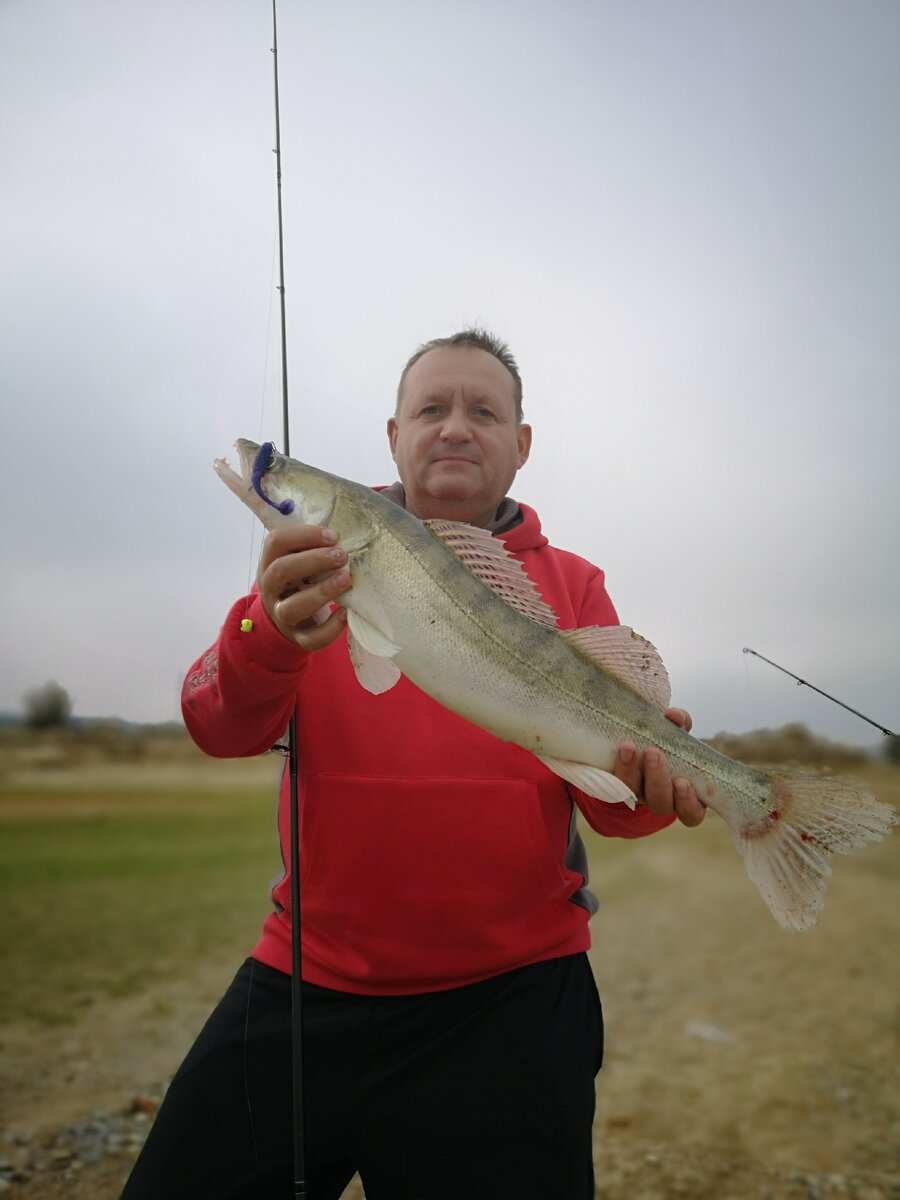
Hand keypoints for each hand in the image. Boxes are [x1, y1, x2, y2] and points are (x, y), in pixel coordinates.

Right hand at [257, 525, 351, 650]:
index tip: (333, 536)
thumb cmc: (299, 580)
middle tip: (342, 555)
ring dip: (322, 591)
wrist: (288, 621)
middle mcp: (271, 589)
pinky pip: (311, 638)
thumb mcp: (296, 560)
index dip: (304, 535)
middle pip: (281, 571)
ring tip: (346, 578)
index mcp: (269, 563)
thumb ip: (310, 547)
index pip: (276, 541)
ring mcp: (282, 615)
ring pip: (293, 607)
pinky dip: (330, 627)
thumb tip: (342, 535)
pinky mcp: (299, 637)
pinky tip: (346, 613)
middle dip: (314, 560)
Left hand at [613, 707, 705, 826]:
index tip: (683, 783)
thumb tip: (675, 716)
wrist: (632, 744)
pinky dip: (613, 767)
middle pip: (659, 802)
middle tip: (653, 753)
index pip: (691, 812)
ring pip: (631, 793)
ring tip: (628, 747)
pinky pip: (609, 784)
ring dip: (630, 771)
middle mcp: (658, 798)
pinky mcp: (612, 783)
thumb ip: (680, 725)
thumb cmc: (666, 744)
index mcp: (682, 795)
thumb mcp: (677, 734)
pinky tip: (615, 749)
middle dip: (657, 780)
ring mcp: (634, 793)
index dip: (687, 802)